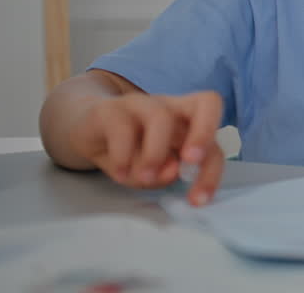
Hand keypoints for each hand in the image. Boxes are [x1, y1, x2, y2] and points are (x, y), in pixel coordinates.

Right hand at [68, 90, 224, 205]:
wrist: (87, 129)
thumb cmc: (129, 150)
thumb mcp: (151, 170)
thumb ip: (166, 173)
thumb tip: (172, 171)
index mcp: (189, 124)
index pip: (215, 141)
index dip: (212, 171)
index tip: (197, 200)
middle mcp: (172, 108)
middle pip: (207, 102)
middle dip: (204, 134)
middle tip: (189, 163)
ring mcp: (142, 104)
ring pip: (160, 116)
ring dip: (155, 154)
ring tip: (144, 178)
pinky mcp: (110, 109)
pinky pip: (121, 127)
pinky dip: (123, 156)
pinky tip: (119, 174)